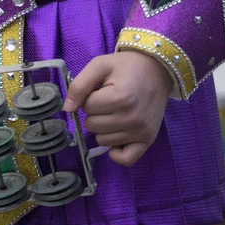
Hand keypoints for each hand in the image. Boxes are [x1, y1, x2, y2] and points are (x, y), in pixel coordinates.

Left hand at [63, 51, 172, 165]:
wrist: (157, 69)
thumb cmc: (127, 66)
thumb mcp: (100, 65)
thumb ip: (79, 85)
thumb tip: (67, 109)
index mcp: (120, 97)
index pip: (86, 107)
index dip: (90, 97)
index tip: (101, 90)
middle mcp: (132, 118)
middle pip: (92, 125)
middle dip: (95, 112)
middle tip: (109, 100)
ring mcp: (141, 131)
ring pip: (102, 140)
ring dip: (103, 128)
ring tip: (116, 111)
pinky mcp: (147, 140)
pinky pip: (125, 159)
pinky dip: (116, 151)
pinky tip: (116, 136)